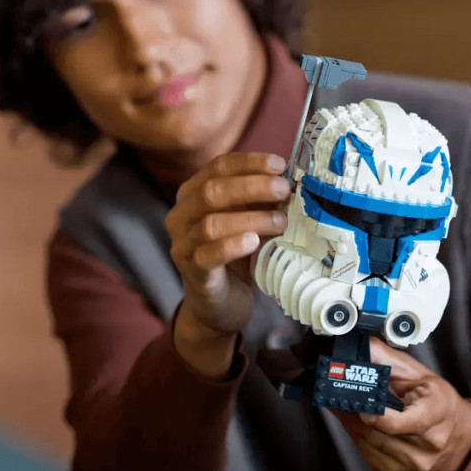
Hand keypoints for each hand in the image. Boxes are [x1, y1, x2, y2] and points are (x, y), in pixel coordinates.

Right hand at [166, 152, 290, 376]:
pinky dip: (232, 245)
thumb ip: (261, 203)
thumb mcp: (250, 223)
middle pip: (213, 191)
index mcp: (192, 195)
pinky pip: (208, 255)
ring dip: (251, 218)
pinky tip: (253, 241)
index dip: (250, 163)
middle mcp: (180, 216)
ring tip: (279, 222)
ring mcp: (182, 245)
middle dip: (253, 186)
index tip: (280, 165)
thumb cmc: (236, 259)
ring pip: (211, 223)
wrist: (219, 307)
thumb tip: (290, 184)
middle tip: (284, 190)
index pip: (218, 168)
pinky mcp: (192, 273)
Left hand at [334, 338, 470, 470]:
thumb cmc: (439, 402)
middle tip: (338, 395)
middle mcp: (428, 442)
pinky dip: (359, 437)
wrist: (459, 435)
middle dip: (354, 412)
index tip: (362, 407)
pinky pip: (367, 454)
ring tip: (348, 406)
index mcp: (436, 412)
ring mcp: (413, 462)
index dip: (380, 417)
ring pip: (368, 444)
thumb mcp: (419, 374)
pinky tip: (360, 423)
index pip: (406, 423)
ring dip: (352, 424)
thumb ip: (387, 359)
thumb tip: (362, 348)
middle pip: (379, 433)